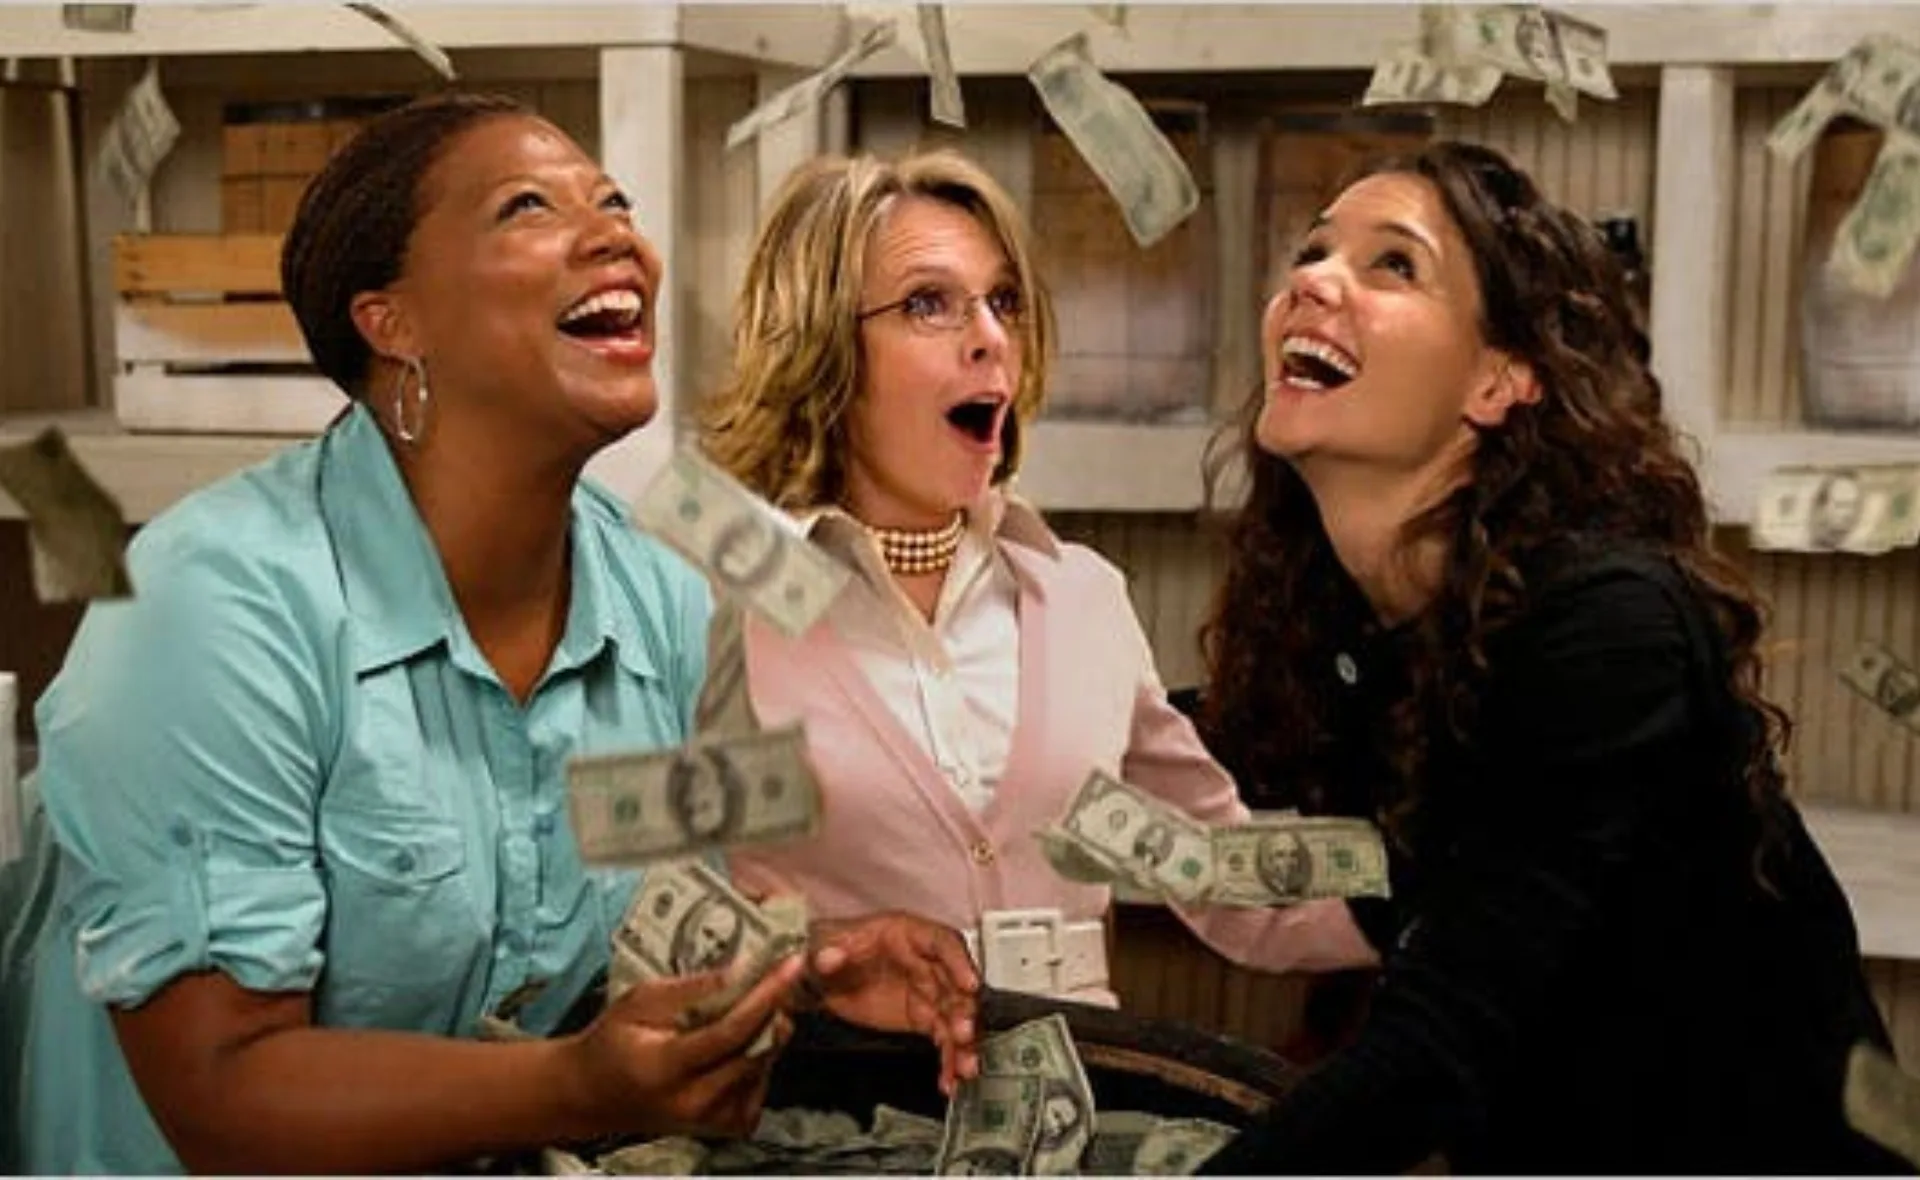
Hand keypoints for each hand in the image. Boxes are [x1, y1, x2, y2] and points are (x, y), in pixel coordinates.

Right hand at [564, 954, 804, 1140]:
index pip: (731, 1032)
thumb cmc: (613, 1042)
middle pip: (756, 1052)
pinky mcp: (722, 1127)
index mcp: (666, 1068)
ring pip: (764, 1069)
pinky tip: (737, 1047)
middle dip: (774, 1010)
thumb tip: (743, 970)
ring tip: (746, 1012)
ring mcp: (710, 1121)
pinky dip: (758, 1061)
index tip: (792, 964)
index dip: (766, 996)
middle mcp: (693, 1102)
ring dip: (767, 1034)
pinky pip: (759, 1088)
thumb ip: (693, 989)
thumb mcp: (641, 1001)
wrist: (592, 1095)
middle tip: (774, 980)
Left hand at [807, 912, 980, 1095]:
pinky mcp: (923, 1017)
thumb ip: (825, 954)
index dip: (959, 963)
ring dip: (962, 1042)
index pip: (942, 943)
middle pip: (956, 985)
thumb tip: (830, 956)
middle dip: (964, 1011)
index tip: (969, 984)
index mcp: (906, 934)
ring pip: (955, 1016)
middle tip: (963, 1034)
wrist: (822, 979)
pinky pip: (943, 1038)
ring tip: (963, 1066)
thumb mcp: (822, 947)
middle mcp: (925, 962)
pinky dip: (948, 1059)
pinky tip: (949, 1078)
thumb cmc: (831, 950)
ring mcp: (927, 991)